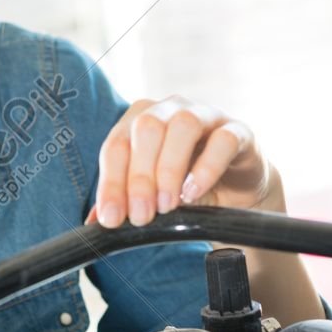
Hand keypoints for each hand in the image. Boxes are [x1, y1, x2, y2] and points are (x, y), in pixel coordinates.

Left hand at [87, 95, 281, 227]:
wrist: (237, 186)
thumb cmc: (184, 183)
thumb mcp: (151, 193)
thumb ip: (124, 200)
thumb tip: (93, 223)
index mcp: (140, 119)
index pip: (116, 145)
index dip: (111, 183)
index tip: (112, 219)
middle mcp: (170, 109)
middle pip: (147, 128)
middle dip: (140, 176)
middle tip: (142, 216)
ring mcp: (206, 114)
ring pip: (183, 125)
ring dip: (170, 168)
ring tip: (168, 205)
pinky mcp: (238, 131)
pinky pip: (223, 139)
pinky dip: (207, 167)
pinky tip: (194, 192)